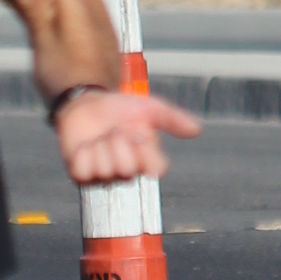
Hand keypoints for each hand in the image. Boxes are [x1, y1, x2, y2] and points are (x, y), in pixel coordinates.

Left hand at [54, 87, 201, 183]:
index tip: (139, 132)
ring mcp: (105, 176)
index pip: (157, 170)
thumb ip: (173, 119)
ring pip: (105, 169)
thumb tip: (198, 129)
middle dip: (119, 143)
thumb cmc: (121, 109)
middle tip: (115, 131)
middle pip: (127, 169)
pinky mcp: (82, 176)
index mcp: (147, 159)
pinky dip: (83, 154)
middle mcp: (128, 172)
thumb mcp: (150, 108)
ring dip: (100, 146)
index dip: (146, 150)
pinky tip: (85, 146)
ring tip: (100, 137)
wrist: (88, 103)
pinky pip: (83, 172)